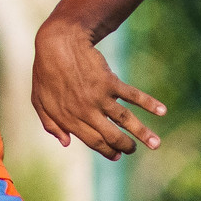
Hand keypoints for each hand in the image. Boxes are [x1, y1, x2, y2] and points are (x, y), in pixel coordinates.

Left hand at [31, 21, 165, 159]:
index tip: (117, 156)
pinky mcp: (110, 82)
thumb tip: (65, 143)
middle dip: (125, 146)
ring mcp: (99, 97)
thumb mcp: (39, 101)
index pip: (93, 141)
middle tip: (133, 150)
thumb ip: (50, 124)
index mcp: (69, 119)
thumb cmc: (46, 72)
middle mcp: (86, 112)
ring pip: (125, 120)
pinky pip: (133, 96)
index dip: (106, 151)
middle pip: (111, 136)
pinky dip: (149, 103)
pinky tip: (162, 111)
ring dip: (143, 133)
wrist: (58, 44)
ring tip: (156, 144)